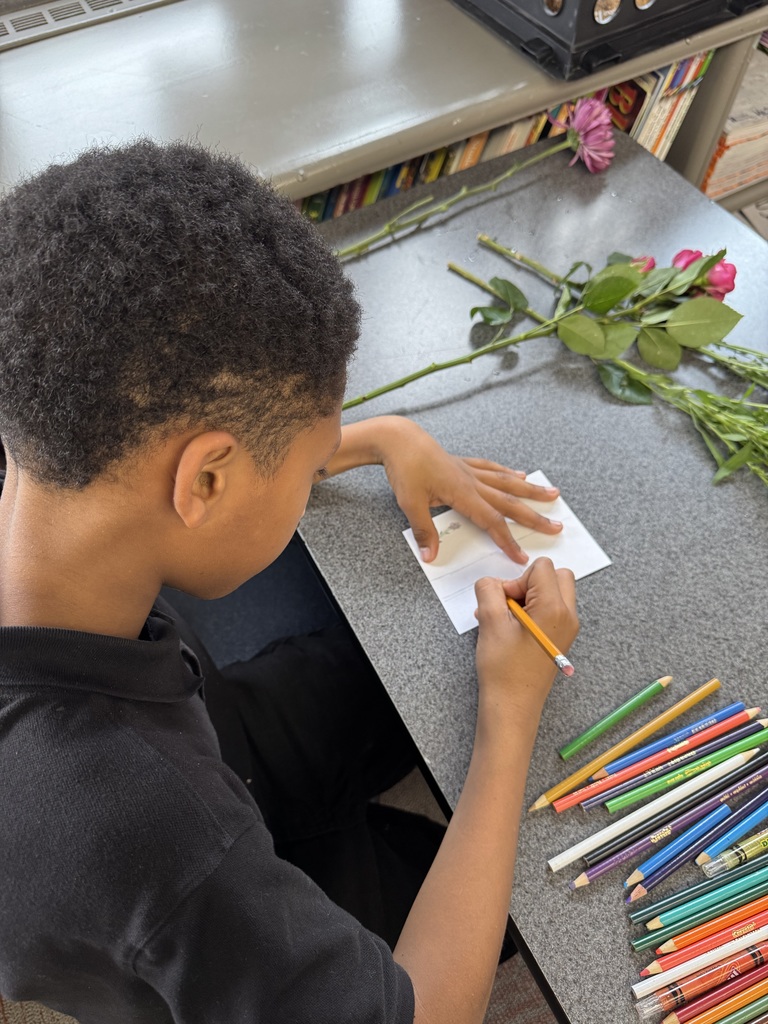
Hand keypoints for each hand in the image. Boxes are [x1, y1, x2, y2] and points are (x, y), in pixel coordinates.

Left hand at [379, 420, 562, 563]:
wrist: (398, 439)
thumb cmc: (405, 469)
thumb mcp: (409, 504)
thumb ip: (424, 531)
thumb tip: (431, 556)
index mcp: (462, 493)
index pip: (492, 522)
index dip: (507, 541)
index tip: (520, 556)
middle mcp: (472, 481)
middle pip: (510, 502)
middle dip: (534, 517)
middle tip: (556, 527)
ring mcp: (469, 470)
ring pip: (507, 482)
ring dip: (531, 490)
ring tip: (552, 494)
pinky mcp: (462, 463)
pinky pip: (491, 468)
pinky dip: (507, 473)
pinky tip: (519, 475)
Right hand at [474, 558, 577, 710]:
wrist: (513, 705)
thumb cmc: (504, 668)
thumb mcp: (490, 621)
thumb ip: (489, 590)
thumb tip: (492, 582)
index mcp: (555, 608)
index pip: (542, 567)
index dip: (518, 579)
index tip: (505, 603)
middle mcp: (568, 615)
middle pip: (557, 575)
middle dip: (530, 583)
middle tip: (510, 606)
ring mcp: (568, 628)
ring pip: (555, 592)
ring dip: (530, 597)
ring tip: (507, 620)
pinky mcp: (561, 638)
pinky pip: (552, 610)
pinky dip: (534, 611)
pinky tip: (513, 629)